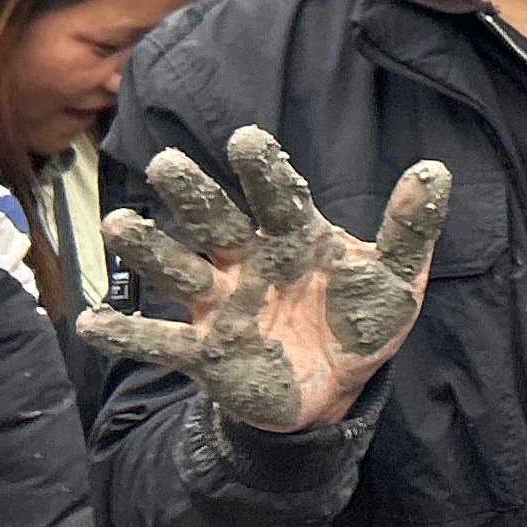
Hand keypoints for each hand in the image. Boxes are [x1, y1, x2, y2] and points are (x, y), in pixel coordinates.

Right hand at [80, 126, 448, 435]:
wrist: (335, 386)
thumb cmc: (360, 317)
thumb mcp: (395, 276)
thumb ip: (410, 228)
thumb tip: (435, 171)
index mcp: (295, 234)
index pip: (278, 195)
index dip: (264, 171)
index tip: (247, 140)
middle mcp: (248, 260)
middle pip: (215, 221)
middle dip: (193, 195)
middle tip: (167, 164)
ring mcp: (221, 304)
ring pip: (178, 271)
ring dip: (150, 250)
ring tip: (120, 224)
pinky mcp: (204, 352)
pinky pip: (159, 342)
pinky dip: (126, 334)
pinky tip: (91, 323)